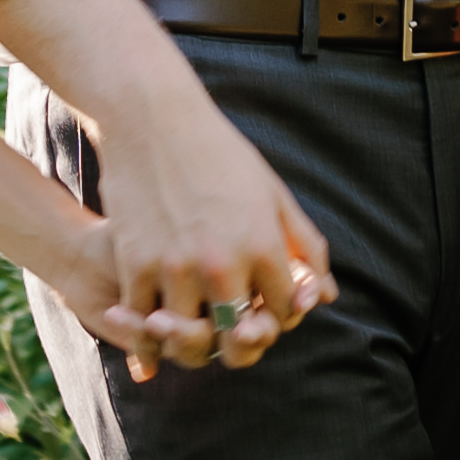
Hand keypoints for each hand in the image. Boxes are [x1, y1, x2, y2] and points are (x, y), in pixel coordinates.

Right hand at [79, 110, 332, 383]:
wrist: (154, 118)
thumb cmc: (220, 153)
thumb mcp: (273, 194)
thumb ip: (305, 246)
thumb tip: (325, 296)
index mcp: (263, 245)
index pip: (285, 312)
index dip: (279, 314)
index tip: (265, 303)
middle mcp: (222, 263)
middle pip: (238, 340)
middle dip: (240, 342)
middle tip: (229, 328)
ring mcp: (175, 267)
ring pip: (188, 339)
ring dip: (191, 340)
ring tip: (190, 326)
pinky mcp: (135, 265)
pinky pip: (143, 326)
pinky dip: (148, 337)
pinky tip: (154, 328)